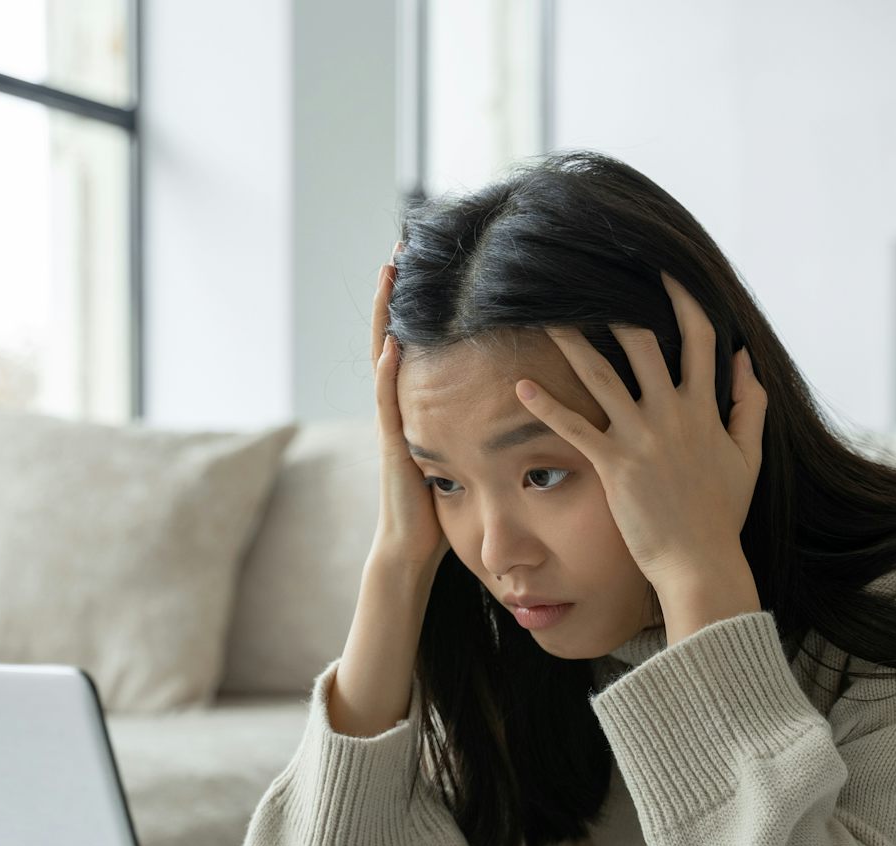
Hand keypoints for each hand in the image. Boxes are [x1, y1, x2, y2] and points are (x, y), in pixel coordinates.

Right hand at [368, 243, 449, 576]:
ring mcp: (391, 423)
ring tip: (389, 274)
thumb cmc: (442, 508)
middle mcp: (399, 406)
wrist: (413, 549)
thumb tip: (512, 397)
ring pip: (383, 357)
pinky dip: (388, 371)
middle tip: (399, 246)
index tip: (424, 263)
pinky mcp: (393, 445)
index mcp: (416, 405)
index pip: (415, 343)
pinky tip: (393, 343)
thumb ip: (473, 424)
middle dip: (395, 293)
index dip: (417, 305)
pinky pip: (387, 401)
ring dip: (385, 316)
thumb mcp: (462, 454)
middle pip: (392, 335)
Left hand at [513, 270, 765, 590]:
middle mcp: (672, 414)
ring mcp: (641, 437)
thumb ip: (748, 404)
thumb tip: (744, 360)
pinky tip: (521, 386)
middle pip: (643, 342)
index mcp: (705, 408)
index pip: (699, 338)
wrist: (700, 561)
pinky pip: (574, 427)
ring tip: (547, 316)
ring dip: (572, 342)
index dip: (683, 299)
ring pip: (601, 376)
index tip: (665, 271)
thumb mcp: (747, 455)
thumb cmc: (721, 513)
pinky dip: (547, 405)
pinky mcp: (614, 465)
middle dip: (616, 307)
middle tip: (589, 279)